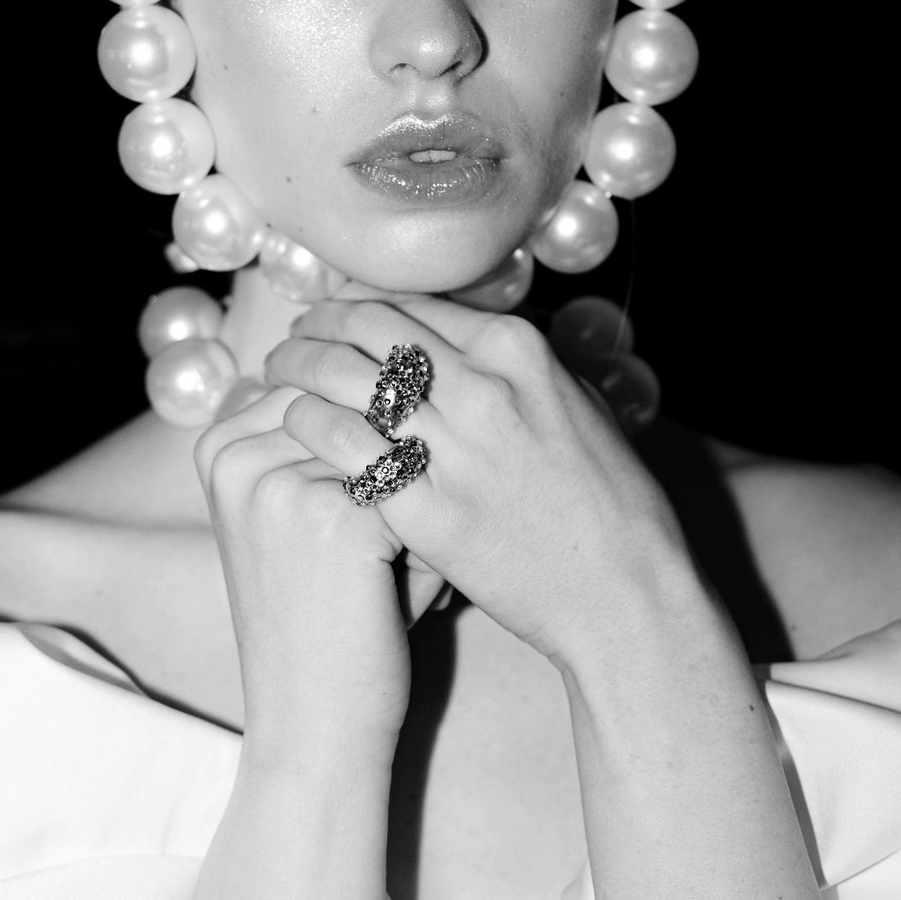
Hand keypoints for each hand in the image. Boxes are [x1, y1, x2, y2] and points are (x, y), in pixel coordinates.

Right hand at [194, 387, 416, 759]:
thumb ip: (324, 440)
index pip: (322, 379)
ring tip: (398, 563)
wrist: (315, 722)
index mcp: (220, 446)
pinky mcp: (334, 515)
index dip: (376, 424)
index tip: (369, 500)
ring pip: (394, 439)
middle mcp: (238, 455)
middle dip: (401, 457)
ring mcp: (280, 481)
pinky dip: (434, 530)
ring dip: (422, 491)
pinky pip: (418, 484)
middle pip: (359, 405)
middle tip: (384, 542)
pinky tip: (411, 582)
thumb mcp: (302, 517)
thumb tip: (391, 360)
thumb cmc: (327, 617)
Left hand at [265, 297, 691, 672]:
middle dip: (319, 326)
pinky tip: (293, 427)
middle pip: (368, 330)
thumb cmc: (608, 504)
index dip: (359, 305)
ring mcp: (451, 449)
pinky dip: (307, 425)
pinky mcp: (425, 509)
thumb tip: (459, 340)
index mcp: (519, 352)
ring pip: (342, 378)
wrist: (624, 595)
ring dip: (298, 368)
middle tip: (294, 337)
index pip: (412, 304)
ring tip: (276, 376)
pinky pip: (341, 447)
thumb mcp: (576, 406)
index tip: (334, 314)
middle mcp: (482, 388)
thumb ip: (515, 368)